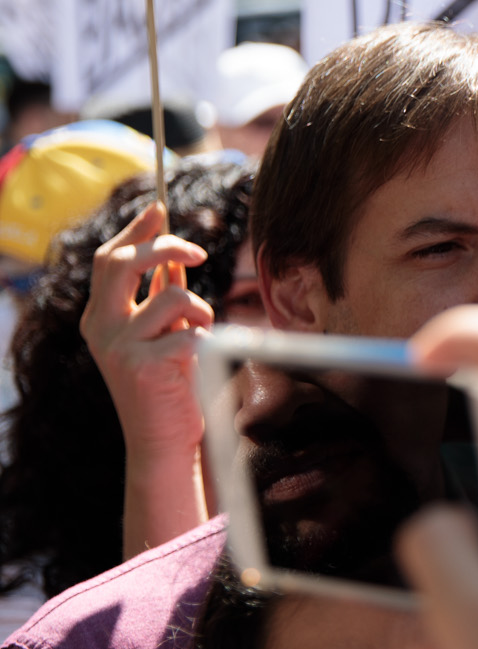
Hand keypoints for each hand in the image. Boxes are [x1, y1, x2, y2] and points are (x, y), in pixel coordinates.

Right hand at [80, 200, 213, 556]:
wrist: (163, 440)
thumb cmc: (167, 381)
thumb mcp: (157, 331)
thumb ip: (158, 293)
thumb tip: (170, 248)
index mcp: (99, 316)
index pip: (107, 258)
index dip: (135, 229)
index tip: (160, 208)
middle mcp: (100, 328)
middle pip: (123, 262)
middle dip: (166, 246)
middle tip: (198, 254)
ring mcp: (118, 349)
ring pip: (171, 296)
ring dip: (200, 307)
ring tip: (202, 329)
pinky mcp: (144, 368)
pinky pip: (191, 331)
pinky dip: (207, 337)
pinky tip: (200, 357)